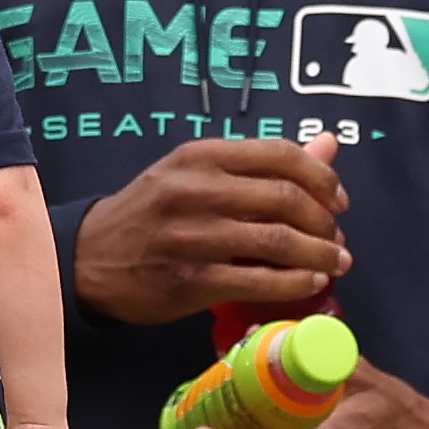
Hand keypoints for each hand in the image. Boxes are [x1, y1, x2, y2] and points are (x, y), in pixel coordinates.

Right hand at [71, 136, 348, 325]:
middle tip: (338, 239)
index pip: (280, 155)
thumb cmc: (152, 213)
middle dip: (325, 222)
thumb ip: (263, 163)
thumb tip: (328, 145)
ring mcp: (193, 236)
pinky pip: (258, 281)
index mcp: (202, 156)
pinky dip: (294, 283)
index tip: (338, 201)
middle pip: (286, 198)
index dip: (322, 179)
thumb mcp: (198, 174)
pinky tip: (309, 284)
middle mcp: (197, 190)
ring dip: (319, 254)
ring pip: (277, 240)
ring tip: (335, 263)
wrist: (89, 258)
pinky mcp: (190, 280)